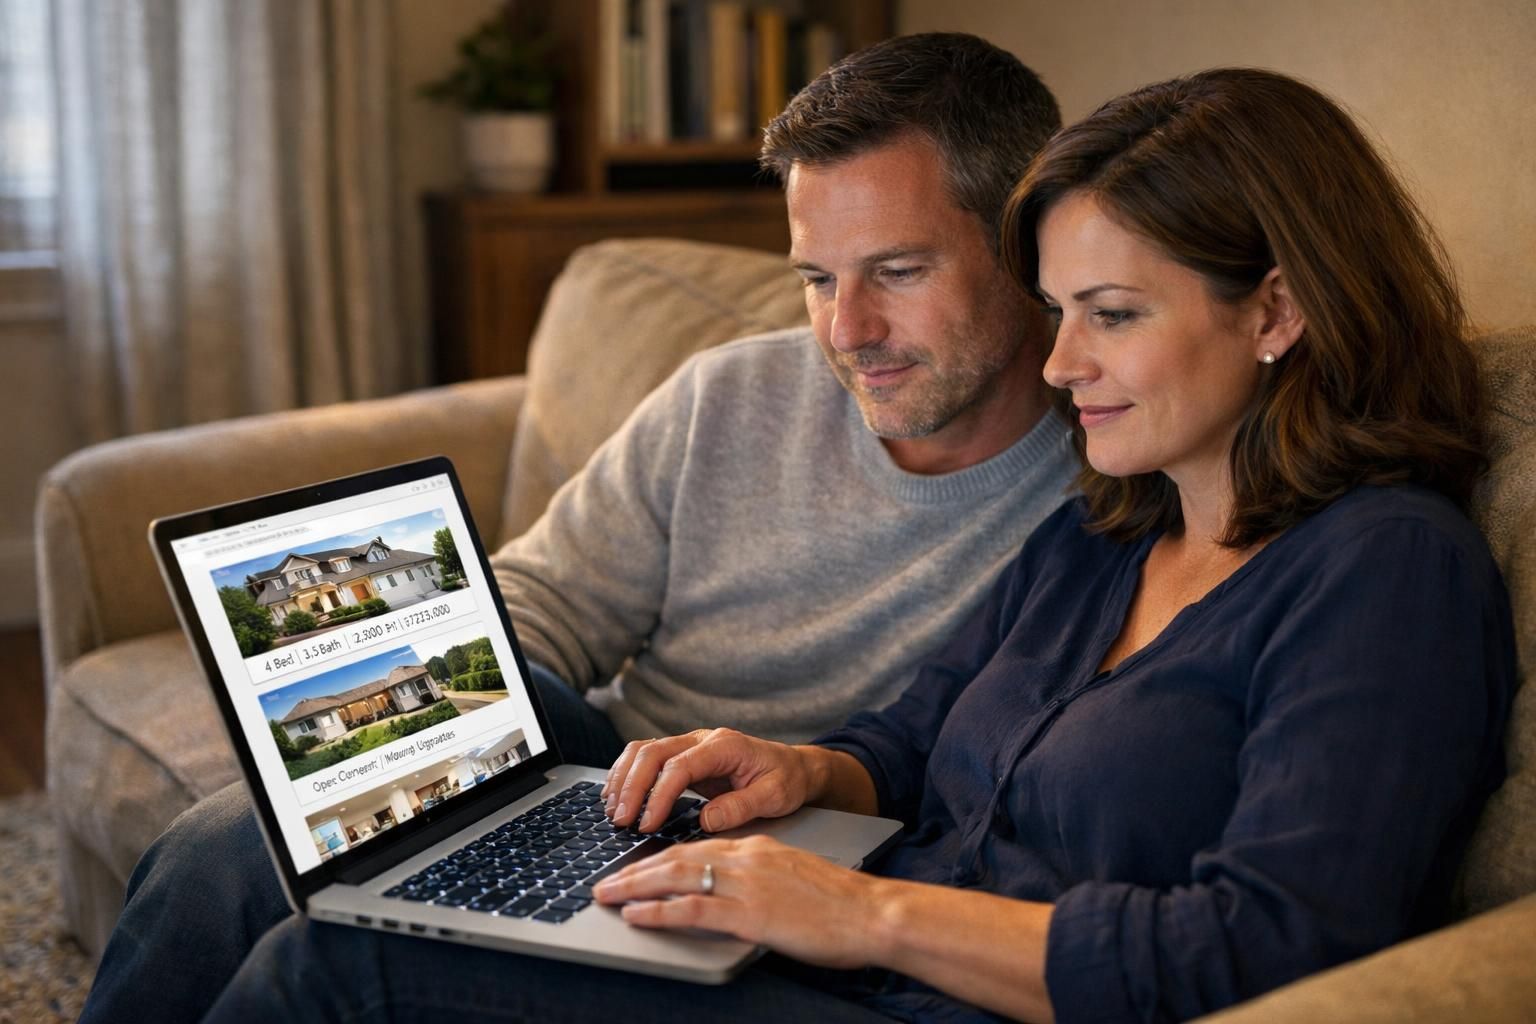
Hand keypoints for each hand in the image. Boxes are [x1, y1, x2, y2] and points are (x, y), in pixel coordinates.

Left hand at [592, 836, 887, 968]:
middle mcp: (747, 858)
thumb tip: (739, 890)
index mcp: (758, 847)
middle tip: (606, 882)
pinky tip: (637, 916)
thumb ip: (764, 876)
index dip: (662, 858)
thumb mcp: (795, 877)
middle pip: (678, 857)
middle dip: (637, 870)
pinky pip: (694, 909)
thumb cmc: (842, 903)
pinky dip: (659, 912)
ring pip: (677, 877)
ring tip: (607, 896)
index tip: (637, 869)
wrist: (872, 913)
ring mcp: (746, 884)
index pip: (697, 847)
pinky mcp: (750, 914)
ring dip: (635, 887)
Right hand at [602, 729, 812, 832]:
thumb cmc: (785, 780)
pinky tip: (617, 797)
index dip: (659, 795)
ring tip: (612, 810)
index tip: (647, 824)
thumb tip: (706, 820)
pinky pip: (645, 758)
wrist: (793, 767)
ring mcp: (689, 746)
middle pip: (652, 752)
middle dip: (631, 787)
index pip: (679, 767)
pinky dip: (626, 775)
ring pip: (643, 751)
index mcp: (724, 746)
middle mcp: (701, 740)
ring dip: (622, 778)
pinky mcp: (681, 757)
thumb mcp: (775, 796)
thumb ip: (742, 806)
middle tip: (620, 820)